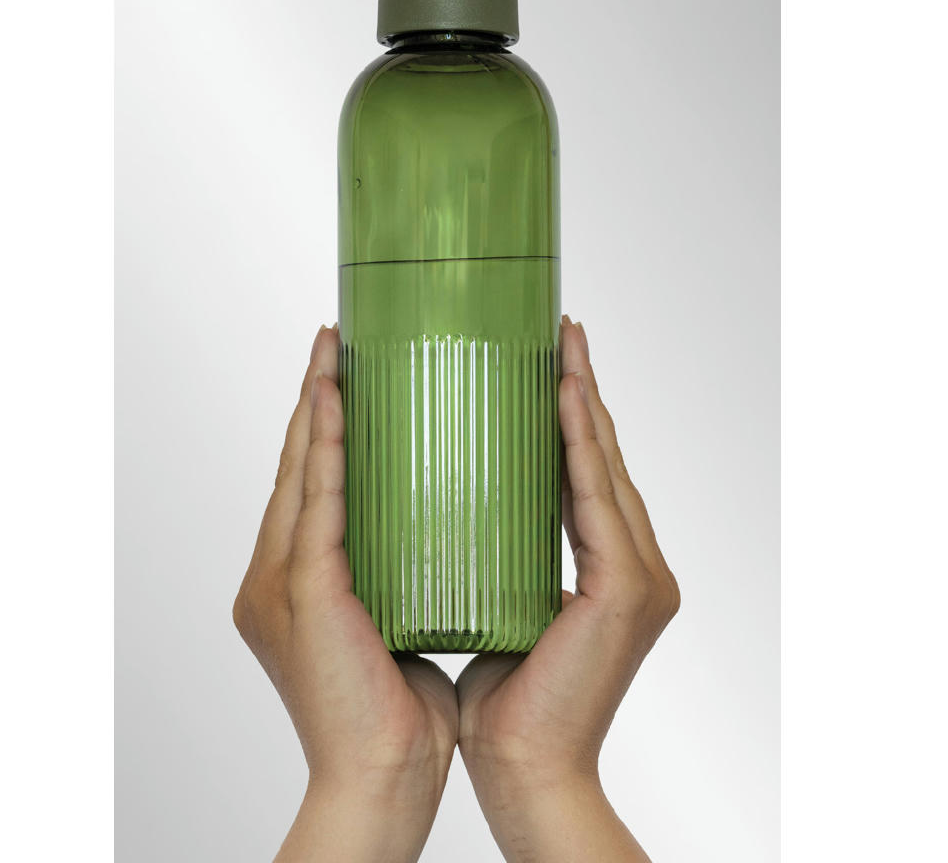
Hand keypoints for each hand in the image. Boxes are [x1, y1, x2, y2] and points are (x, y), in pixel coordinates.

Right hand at [232, 324, 458, 862]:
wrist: (385, 776)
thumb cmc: (401, 710)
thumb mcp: (402, 616)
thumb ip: (408, 570)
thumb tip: (456, 529)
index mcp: (302, 578)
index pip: (316, 484)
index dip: (328, 425)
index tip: (351, 374)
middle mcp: (278, 570)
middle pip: (298, 464)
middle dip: (317, 398)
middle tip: (337, 341)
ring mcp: (282, 579)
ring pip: (299, 469)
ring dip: (317, 403)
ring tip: (333, 349)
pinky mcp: (301, 590)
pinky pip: (315, 498)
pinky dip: (325, 444)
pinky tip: (335, 396)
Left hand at [456, 315, 679, 861]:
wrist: (522, 768)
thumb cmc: (504, 697)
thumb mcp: (502, 601)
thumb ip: (503, 554)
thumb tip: (457, 506)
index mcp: (610, 568)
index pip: (585, 474)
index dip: (570, 414)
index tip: (548, 361)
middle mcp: (637, 563)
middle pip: (602, 457)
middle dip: (580, 390)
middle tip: (560, 331)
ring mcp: (641, 574)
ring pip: (605, 464)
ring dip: (583, 398)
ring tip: (564, 342)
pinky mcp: (627, 588)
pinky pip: (597, 494)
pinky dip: (580, 439)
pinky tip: (564, 390)